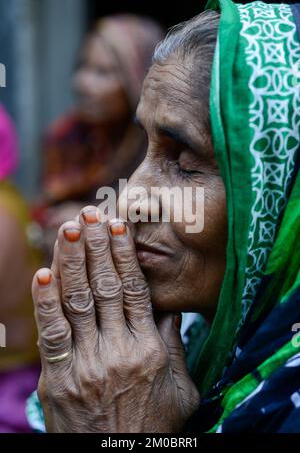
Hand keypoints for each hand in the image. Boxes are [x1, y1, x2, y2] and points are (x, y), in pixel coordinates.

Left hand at [32, 206, 199, 431]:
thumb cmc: (155, 426)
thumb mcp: (181, 388)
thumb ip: (174, 344)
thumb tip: (169, 305)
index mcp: (148, 349)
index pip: (135, 289)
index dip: (123, 255)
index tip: (116, 226)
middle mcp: (117, 350)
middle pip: (104, 287)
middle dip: (95, 246)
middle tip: (89, 213)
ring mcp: (85, 364)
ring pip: (77, 301)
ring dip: (71, 261)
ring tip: (68, 229)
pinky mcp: (58, 380)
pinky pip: (51, 334)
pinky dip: (46, 302)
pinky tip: (44, 273)